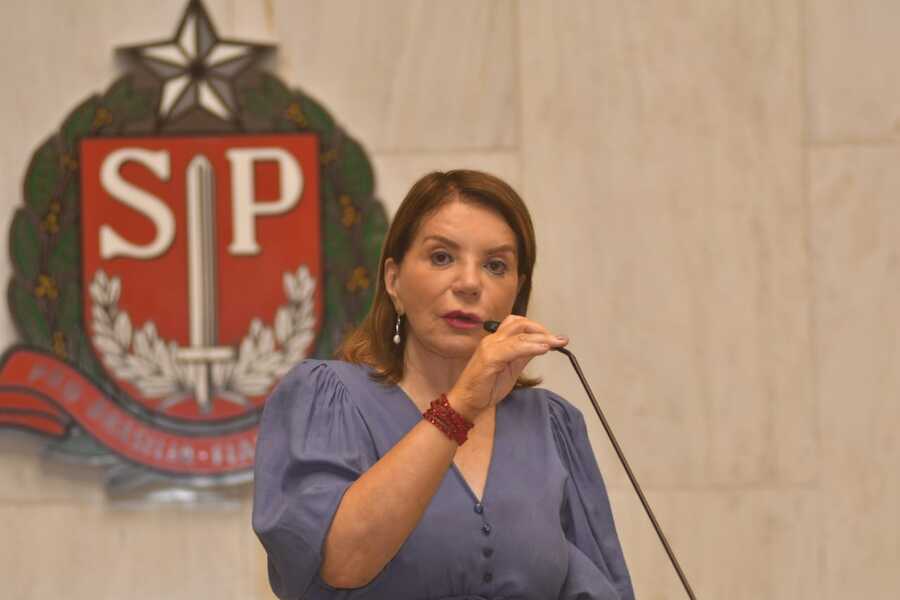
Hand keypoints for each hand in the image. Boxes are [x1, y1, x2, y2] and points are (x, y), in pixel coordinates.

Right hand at [447, 315, 567, 419]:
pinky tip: (544, 349)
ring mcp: (490, 347)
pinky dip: (531, 346)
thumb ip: (523, 356)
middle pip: (520, 323)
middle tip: (558, 340)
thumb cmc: (485, 387)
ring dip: (541, 337)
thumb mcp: (511, 369)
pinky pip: (514, 348)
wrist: (467, 402)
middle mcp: (492, 340)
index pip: (518, 325)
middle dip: (542, 330)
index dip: (539, 328)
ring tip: (556, 342)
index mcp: (496, 341)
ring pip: (519, 334)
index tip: (555, 338)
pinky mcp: (489, 358)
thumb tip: (541, 346)